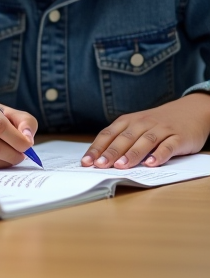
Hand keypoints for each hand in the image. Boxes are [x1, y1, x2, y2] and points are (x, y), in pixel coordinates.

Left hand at [81, 94, 209, 168]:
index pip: (108, 134)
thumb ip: (121, 140)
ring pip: (144, 142)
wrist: (190, 111)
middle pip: (124, 139)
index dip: (96, 148)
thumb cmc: (157, 123)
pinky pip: (168, 146)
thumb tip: (100, 158)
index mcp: (128, 121)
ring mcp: (161, 130)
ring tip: (121, 166)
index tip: (86, 161)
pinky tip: (151, 164)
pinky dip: (159, 155)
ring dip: (132, 154)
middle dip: (110, 152)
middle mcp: (142, 124)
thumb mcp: (137, 126)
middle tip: (100, 165)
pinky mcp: (178, 137)